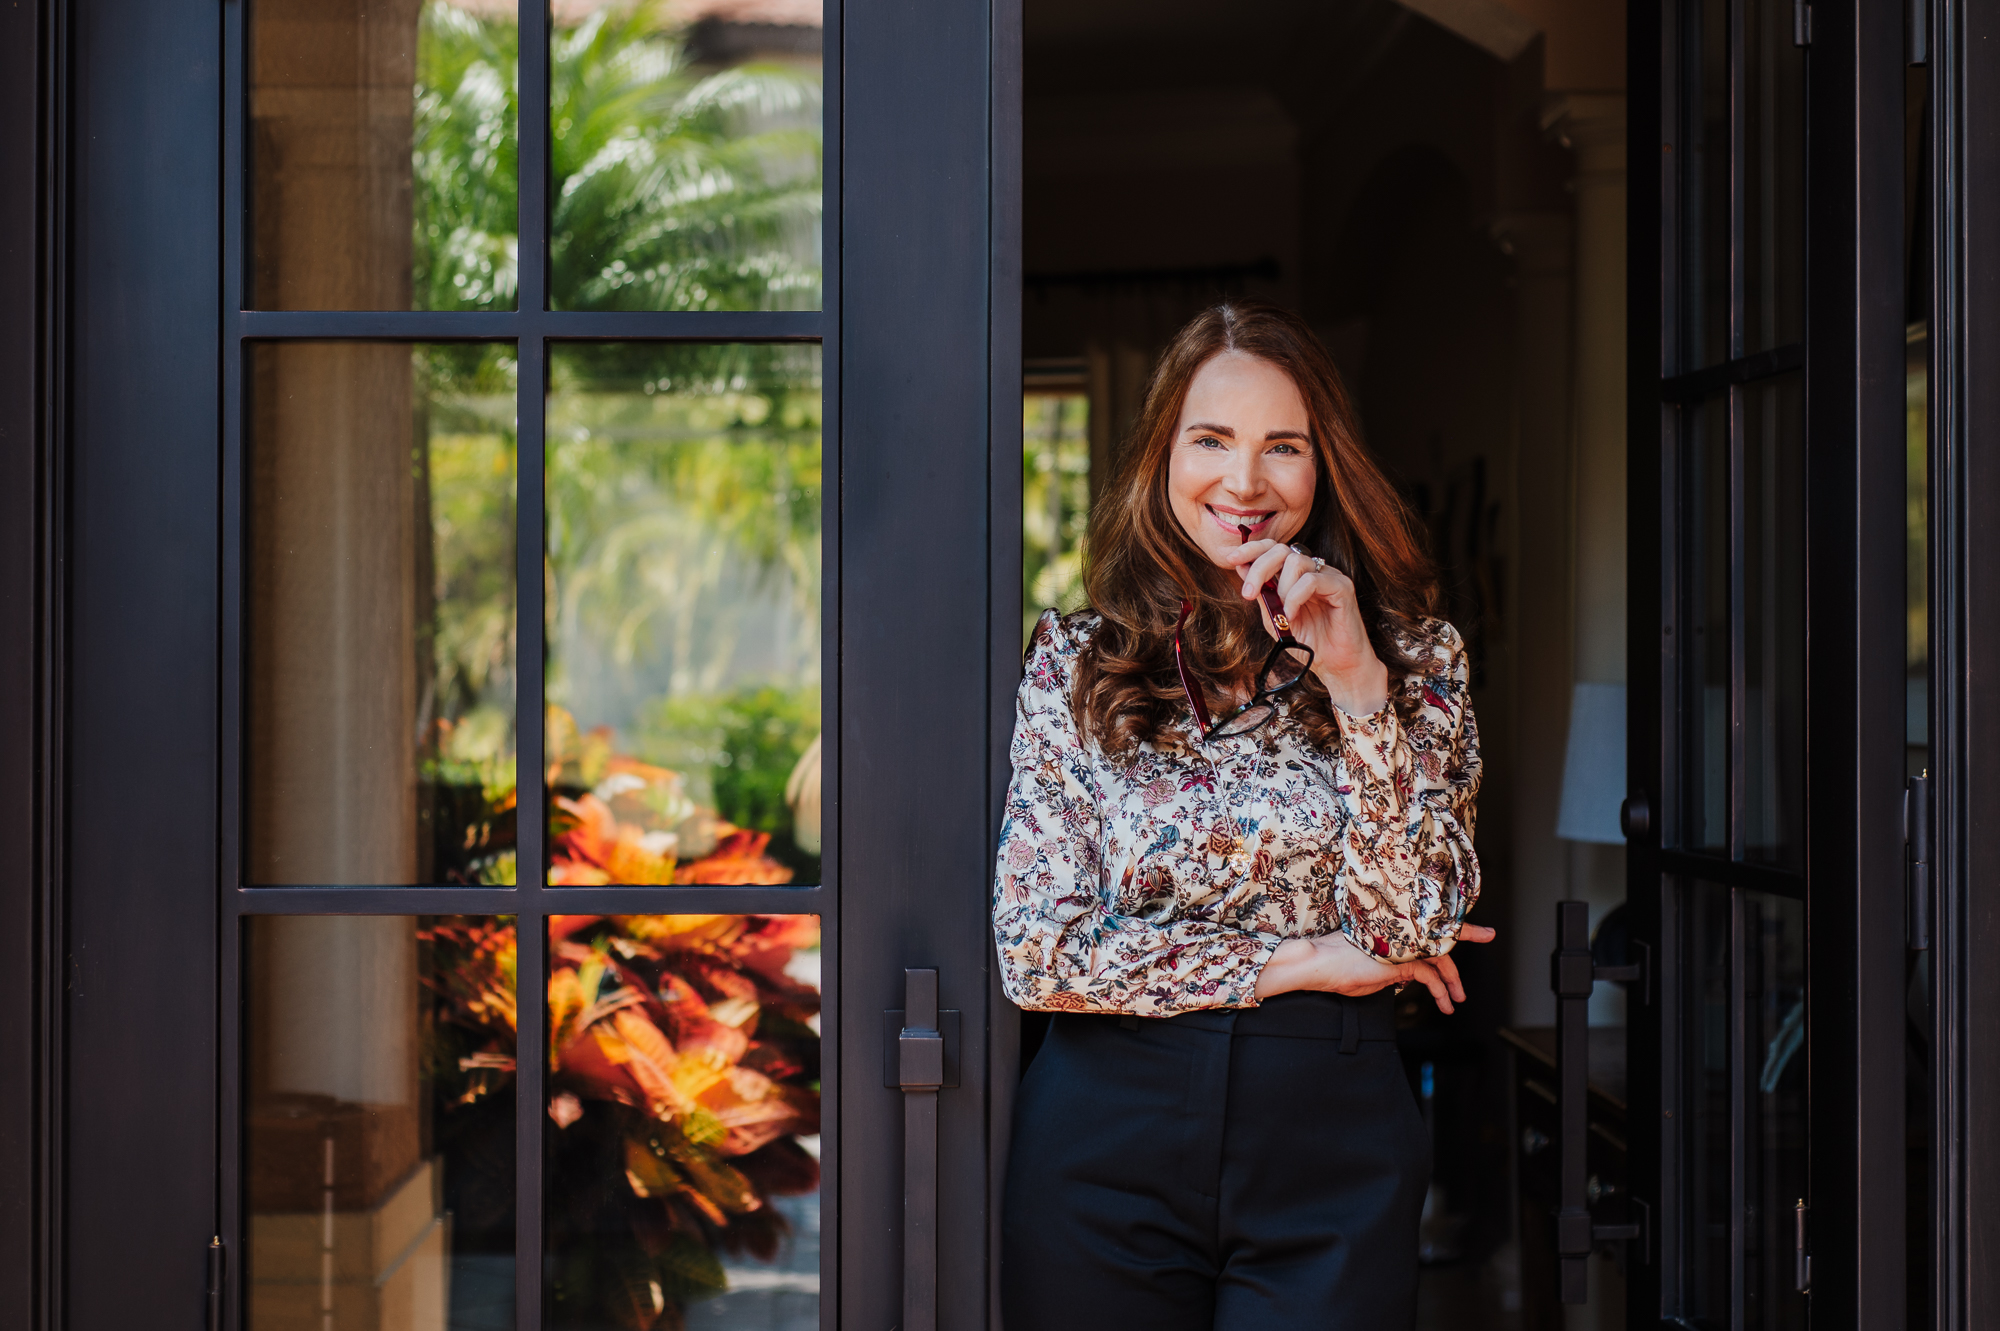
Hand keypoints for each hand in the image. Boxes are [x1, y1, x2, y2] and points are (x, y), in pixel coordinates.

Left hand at [1223, 538, 1387, 714]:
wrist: (1334, 665)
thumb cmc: (1308, 642)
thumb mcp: (1275, 618)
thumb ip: (1262, 594)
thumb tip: (1241, 567)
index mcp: (1297, 574)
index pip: (1274, 548)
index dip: (1252, 549)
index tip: (1231, 559)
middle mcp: (1314, 570)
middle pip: (1281, 550)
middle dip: (1259, 569)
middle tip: (1248, 593)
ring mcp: (1329, 576)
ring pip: (1296, 562)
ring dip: (1281, 589)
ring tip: (1282, 613)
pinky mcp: (1342, 587)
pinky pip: (1311, 581)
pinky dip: (1295, 598)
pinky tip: (1292, 615)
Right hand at [1254, 923, 1498, 1013]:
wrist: (1316, 964)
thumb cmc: (1336, 969)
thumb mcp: (1370, 971)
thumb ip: (1393, 969)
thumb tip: (1408, 976)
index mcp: (1392, 932)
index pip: (1426, 926)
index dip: (1449, 921)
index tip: (1468, 917)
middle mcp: (1398, 934)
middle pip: (1439, 934)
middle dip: (1467, 934)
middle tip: (1488, 935)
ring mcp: (1398, 944)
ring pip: (1439, 955)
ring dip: (1453, 981)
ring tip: (1458, 1000)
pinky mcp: (1397, 959)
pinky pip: (1428, 973)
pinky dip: (1439, 989)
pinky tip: (1443, 1002)